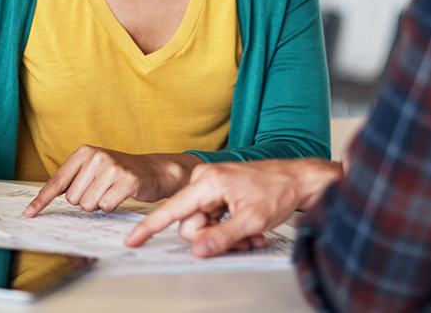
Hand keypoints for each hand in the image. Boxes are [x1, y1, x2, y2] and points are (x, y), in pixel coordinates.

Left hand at [22, 146, 200, 216]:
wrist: (153, 169)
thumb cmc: (119, 172)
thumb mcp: (93, 168)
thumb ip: (72, 179)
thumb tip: (44, 198)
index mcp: (84, 152)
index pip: (57, 181)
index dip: (41, 200)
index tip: (28, 214)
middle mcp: (96, 157)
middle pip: (73, 199)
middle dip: (86, 200)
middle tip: (101, 189)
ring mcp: (112, 168)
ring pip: (88, 205)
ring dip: (99, 204)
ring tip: (111, 191)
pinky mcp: (127, 181)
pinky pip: (106, 206)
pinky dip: (112, 206)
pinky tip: (121, 195)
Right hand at [124, 158, 341, 257]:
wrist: (297, 178)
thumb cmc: (278, 190)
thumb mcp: (251, 220)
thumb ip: (222, 238)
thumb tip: (198, 251)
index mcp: (207, 182)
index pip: (173, 210)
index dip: (151, 227)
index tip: (133, 240)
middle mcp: (205, 181)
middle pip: (191, 224)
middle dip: (213, 237)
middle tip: (242, 240)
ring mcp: (212, 186)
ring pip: (204, 225)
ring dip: (226, 235)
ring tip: (251, 233)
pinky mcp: (219, 192)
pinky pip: (213, 219)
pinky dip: (230, 227)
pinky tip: (249, 228)